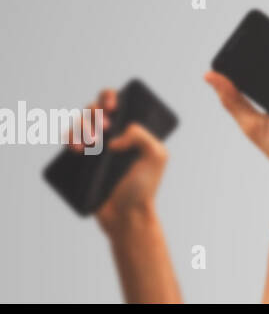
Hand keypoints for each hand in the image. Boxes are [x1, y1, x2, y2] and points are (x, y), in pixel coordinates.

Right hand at [71, 88, 168, 231]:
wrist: (126, 215)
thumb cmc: (144, 186)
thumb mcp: (156, 157)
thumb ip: (142, 136)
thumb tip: (114, 138)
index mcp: (131, 129)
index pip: (118, 102)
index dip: (110, 97)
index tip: (114, 110)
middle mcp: (111, 134)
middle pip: (94, 108)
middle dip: (95, 113)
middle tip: (105, 130)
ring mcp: (94, 147)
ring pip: (78, 122)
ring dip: (80, 126)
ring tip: (90, 144)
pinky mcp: (80, 162)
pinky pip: (68, 142)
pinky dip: (69, 139)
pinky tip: (76, 149)